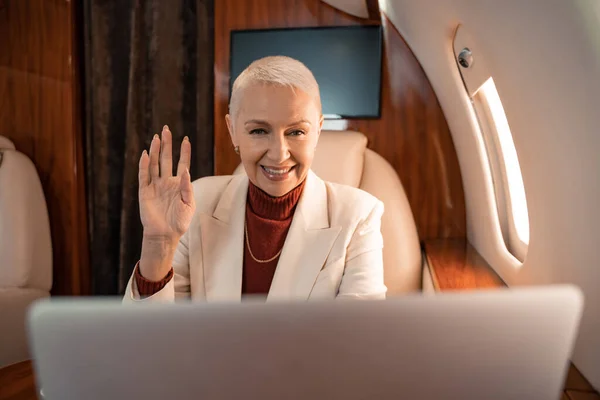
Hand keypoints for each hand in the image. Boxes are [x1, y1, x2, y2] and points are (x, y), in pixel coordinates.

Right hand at [138, 125, 194, 239]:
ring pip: (154, 164)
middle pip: (166, 159)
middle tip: (166, 129)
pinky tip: (145, 154)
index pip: (182, 164)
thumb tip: (186, 171)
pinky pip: (144, 176)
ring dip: (155, 151)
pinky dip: (144, 165)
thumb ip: (188, 187)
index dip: (184, 152)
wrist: (165, 235)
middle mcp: (166, 182)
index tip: (186, 139)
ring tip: (156, 137)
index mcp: (179, 184)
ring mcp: (155, 186)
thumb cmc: (180, 222)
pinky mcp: (145, 192)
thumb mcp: (189, 204)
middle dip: (167, 145)